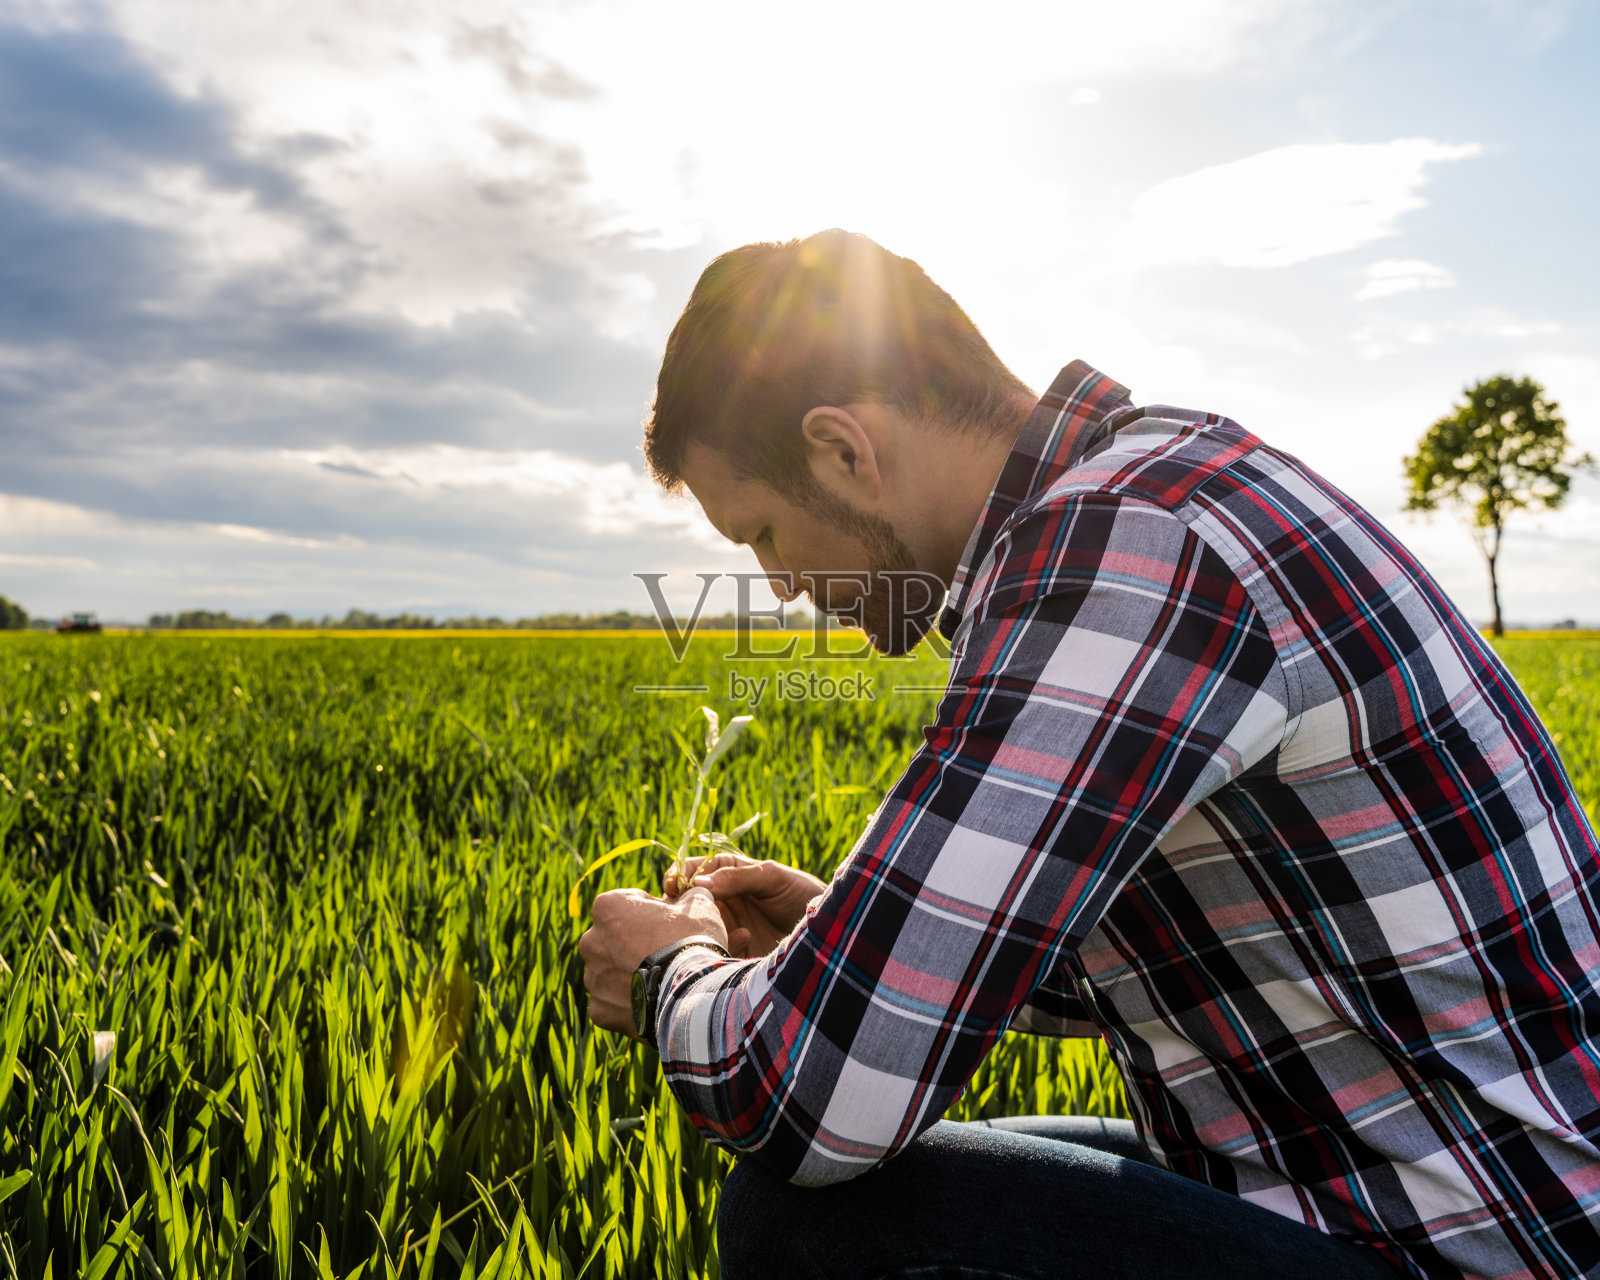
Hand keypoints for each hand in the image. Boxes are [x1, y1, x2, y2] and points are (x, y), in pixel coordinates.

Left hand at [578, 886, 727, 1036]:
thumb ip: (690, 895)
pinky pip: (613, 1003)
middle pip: (614, 939)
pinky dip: (629, 1002)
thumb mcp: (699, 904)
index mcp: (607, 907)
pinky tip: (652, 1001)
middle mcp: (590, 941)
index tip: (671, 924)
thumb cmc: (692, 941)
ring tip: (661, 981)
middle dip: (635, 944)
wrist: (692, 993)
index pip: (629, 903)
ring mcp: (593, 978)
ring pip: (611, 972)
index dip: (653, 912)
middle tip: (667, 954)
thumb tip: (694, 893)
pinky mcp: (599, 1010)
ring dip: (629, 974)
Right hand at [665, 853, 826, 958]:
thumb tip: (699, 884)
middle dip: (680, 906)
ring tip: (714, 927)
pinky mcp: (732, 951)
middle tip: (683, 911)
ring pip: (694, 928)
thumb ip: (737, 877)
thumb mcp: (772, 878)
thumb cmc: (802, 894)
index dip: (679, 877)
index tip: (673, 886)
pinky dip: (720, 945)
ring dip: (698, 928)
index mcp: (728, 874)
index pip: (693, 872)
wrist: (828, 929)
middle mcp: (721, 900)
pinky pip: (713, 950)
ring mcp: (725, 926)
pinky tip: (745, 938)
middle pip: (685, 901)